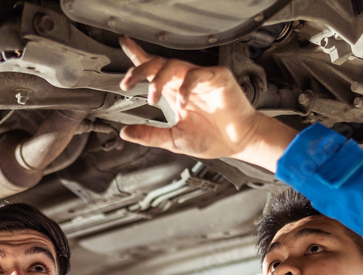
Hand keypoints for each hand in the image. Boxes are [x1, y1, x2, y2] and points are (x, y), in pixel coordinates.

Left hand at [117, 36, 296, 171]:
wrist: (238, 143)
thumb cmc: (211, 138)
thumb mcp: (174, 140)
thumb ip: (150, 135)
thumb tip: (125, 133)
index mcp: (173, 92)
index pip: (152, 70)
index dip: (137, 56)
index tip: (124, 45)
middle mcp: (184, 81)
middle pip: (157, 64)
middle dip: (139, 70)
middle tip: (127, 83)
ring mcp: (200, 78)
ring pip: (174, 65)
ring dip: (158, 80)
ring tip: (152, 98)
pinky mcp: (217, 78)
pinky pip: (197, 74)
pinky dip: (186, 87)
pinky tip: (182, 103)